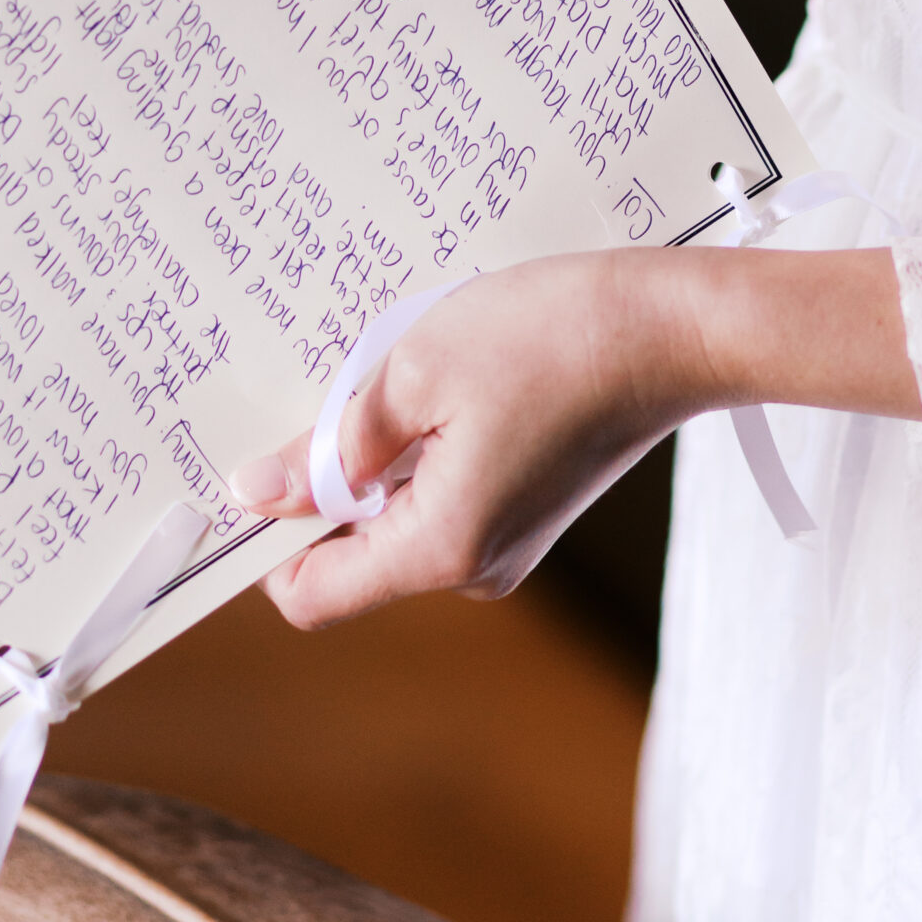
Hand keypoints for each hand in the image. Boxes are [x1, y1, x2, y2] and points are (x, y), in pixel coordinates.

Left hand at [229, 242, 918, 629]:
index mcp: (439, 549)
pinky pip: (439, 496)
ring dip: (374, 454)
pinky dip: (419, 448)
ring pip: (394, 516)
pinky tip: (443, 380)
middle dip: (322, 481)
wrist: (676, 326)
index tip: (245, 472)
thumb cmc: (552, 338)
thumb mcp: (414, 372)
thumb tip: (254, 494)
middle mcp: (473, 569)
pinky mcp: (526, 510)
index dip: (260, 544)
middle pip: (351, 552)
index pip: (308, 594)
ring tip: (401, 372)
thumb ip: (327, 448)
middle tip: (330, 389)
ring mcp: (505, 543)